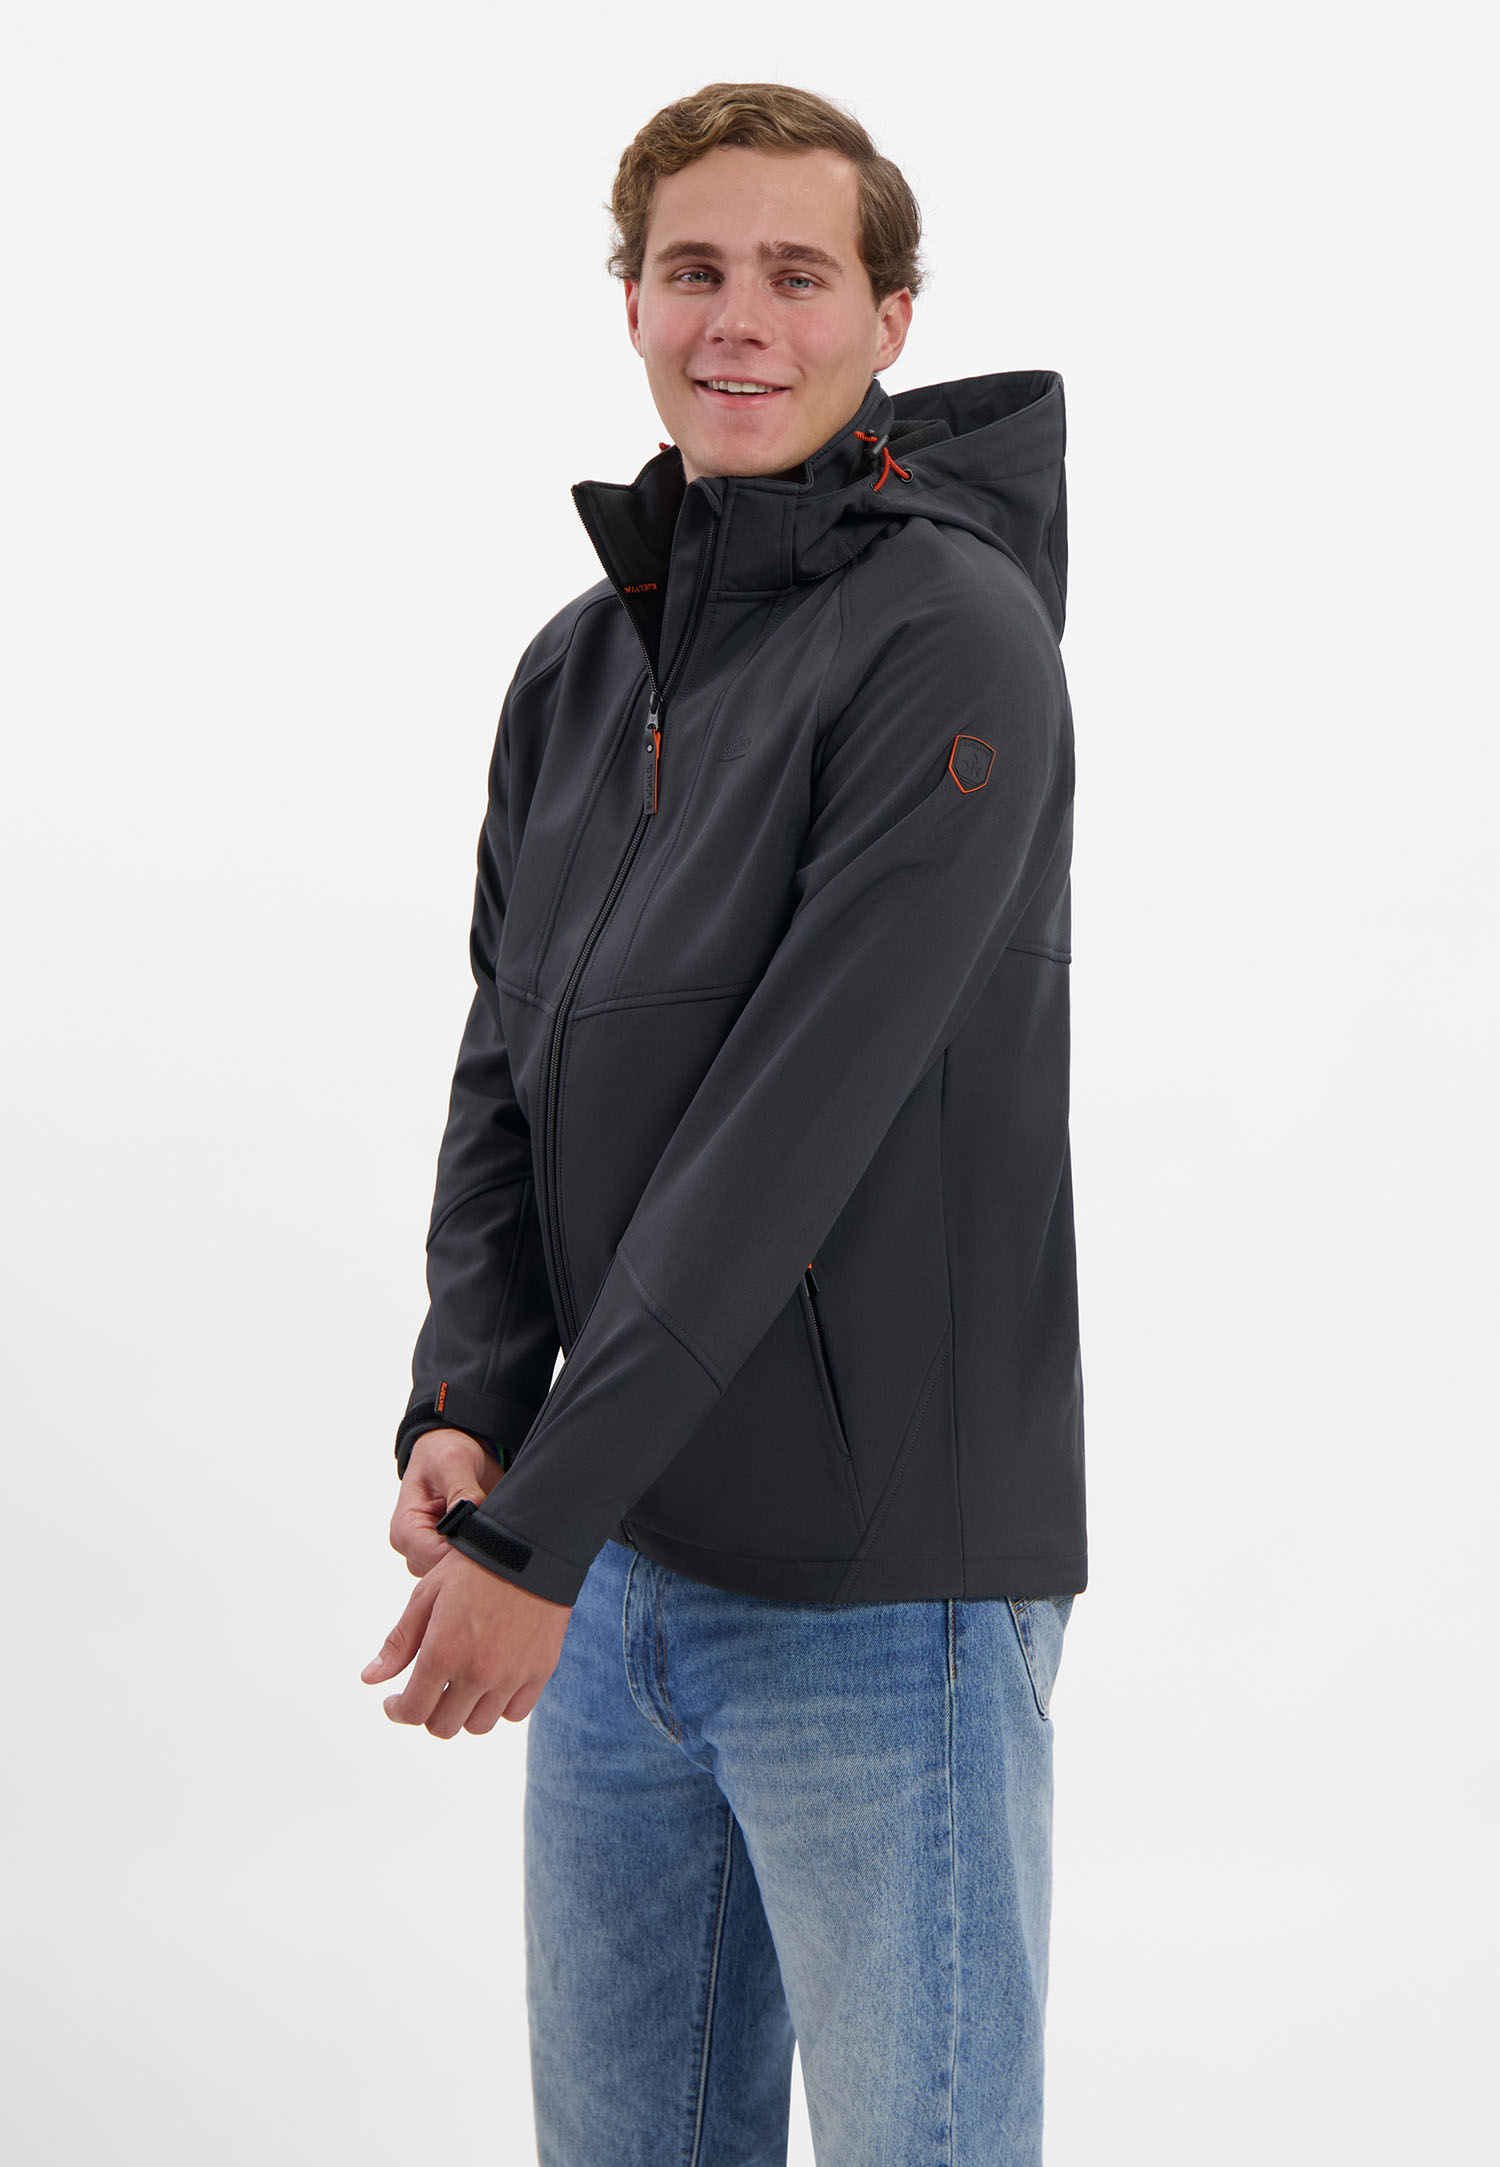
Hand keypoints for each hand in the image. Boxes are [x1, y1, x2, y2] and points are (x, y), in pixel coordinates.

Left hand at [360, 1542, 572, 1735]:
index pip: (413, 1712)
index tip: (395, 1702)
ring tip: (461, 1688)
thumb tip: (369, 1679)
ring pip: (479, 1725)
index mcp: (442, 1653)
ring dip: (464, 1713)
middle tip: (429, 1692)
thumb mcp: (426, 1597)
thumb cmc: (472, 1567)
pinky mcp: (539, 1672)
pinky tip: (492, 1684)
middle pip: (444, 1726)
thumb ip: (399, 1643)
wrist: (530, 1547)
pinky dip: (500, 1706)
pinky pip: (515, 1713)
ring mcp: (511, 1676)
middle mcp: (477, 1673)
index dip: (397, 1712)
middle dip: (428, 1714)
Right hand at [388, 1427, 505, 1576]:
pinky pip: (463, 1568)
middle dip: (473, 1554)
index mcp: (405, 1529)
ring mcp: (428, 1555)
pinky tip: (490, 1536)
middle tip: (498, 1533)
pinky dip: (479, 1554)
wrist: (449, 1451)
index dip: (465, 1549)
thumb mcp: (453, 1462)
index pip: (435, 1557)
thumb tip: (473, 1511)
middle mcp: (412, 1549)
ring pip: (455, 1573)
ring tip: (493, 1530)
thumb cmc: (443, 1453)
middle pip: (444, 1571)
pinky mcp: (445, 1555)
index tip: (491, 1534)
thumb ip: (462, 1489)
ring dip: (477, 1555)